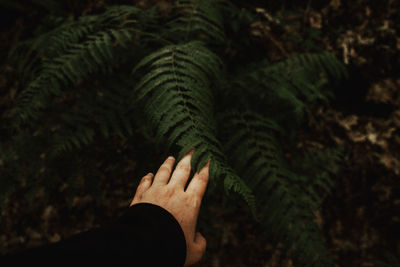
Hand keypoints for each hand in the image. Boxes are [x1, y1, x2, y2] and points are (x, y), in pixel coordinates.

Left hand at [130, 149, 209, 266]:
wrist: (144, 246)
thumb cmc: (172, 248)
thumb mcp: (194, 251)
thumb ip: (200, 242)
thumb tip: (199, 236)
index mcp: (190, 203)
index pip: (201, 180)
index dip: (206, 167)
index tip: (208, 158)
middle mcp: (174, 192)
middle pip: (183, 169)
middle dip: (189, 157)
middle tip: (192, 148)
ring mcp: (156, 192)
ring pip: (163, 172)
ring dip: (168, 163)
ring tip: (171, 157)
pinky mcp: (140, 196)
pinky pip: (145, 182)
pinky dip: (147, 177)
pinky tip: (149, 174)